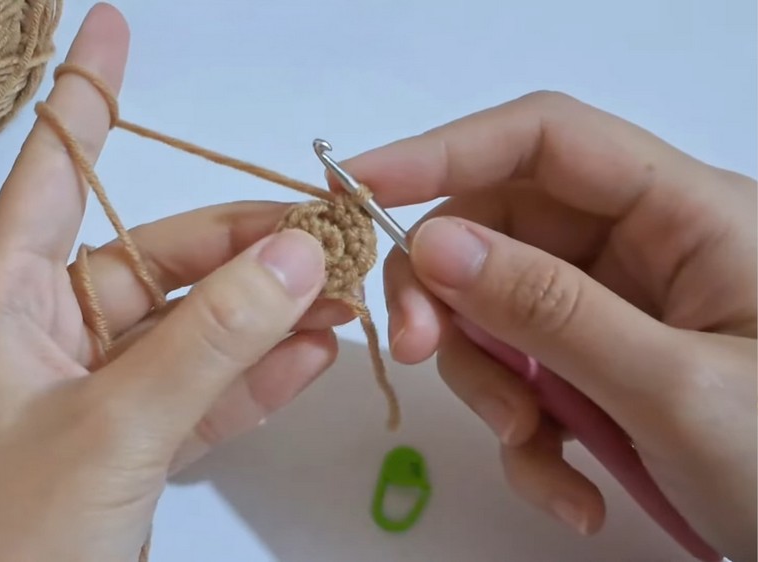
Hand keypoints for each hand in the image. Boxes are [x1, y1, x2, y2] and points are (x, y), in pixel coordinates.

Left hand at [0, 5, 348, 560]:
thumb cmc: (16, 539)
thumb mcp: (114, 426)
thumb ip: (209, 341)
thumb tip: (298, 258)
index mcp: (10, 306)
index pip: (55, 173)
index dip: (85, 98)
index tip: (111, 27)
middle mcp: (53, 335)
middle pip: (157, 257)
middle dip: (243, 244)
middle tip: (327, 234)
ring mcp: (99, 392)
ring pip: (193, 326)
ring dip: (267, 312)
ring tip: (346, 291)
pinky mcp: (134, 444)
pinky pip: (204, 389)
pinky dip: (258, 375)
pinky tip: (315, 355)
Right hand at [341, 92, 755, 559]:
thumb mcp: (672, 388)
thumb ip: (551, 311)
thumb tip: (432, 247)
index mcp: (686, 214)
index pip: (545, 141)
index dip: (445, 149)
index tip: (357, 188)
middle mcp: (646, 248)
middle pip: (502, 233)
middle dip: (452, 299)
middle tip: (415, 353)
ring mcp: (622, 312)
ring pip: (501, 315)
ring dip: (493, 387)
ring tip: (532, 453)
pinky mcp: (606, 370)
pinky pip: (529, 379)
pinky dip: (528, 438)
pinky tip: (570, 493)